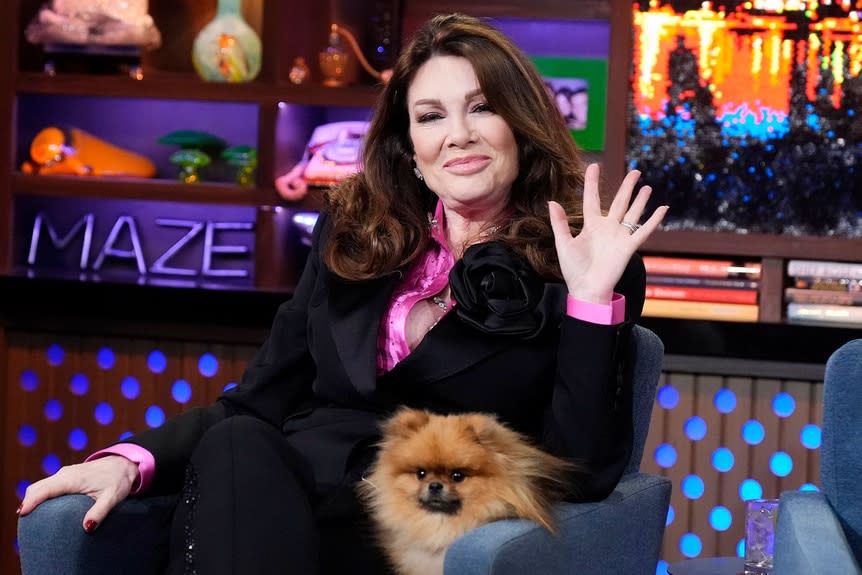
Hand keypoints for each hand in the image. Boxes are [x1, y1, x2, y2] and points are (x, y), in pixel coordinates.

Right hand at [18, 455, 139, 532]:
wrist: (124, 463)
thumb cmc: (118, 480)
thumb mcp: (112, 498)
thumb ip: (100, 512)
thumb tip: (86, 528)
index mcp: (73, 479)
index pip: (46, 489)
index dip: (32, 500)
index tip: (22, 513)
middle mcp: (65, 474)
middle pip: (38, 487)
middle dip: (28, 501)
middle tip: (24, 521)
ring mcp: (65, 473)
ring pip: (41, 485)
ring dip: (33, 498)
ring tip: (29, 516)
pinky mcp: (66, 475)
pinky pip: (47, 484)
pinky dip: (40, 494)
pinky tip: (41, 507)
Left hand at [549, 163, 667, 303]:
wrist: (586, 290)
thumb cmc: (573, 270)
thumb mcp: (563, 244)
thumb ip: (559, 223)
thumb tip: (552, 202)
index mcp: (590, 226)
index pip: (592, 198)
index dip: (592, 182)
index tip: (593, 165)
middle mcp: (607, 228)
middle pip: (619, 202)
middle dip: (627, 187)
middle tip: (635, 171)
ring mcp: (619, 236)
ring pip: (632, 213)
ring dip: (640, 200)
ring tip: (646, 186)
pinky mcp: (628, 247)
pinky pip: (643, 231)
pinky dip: (653, 220)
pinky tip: (663, 208)